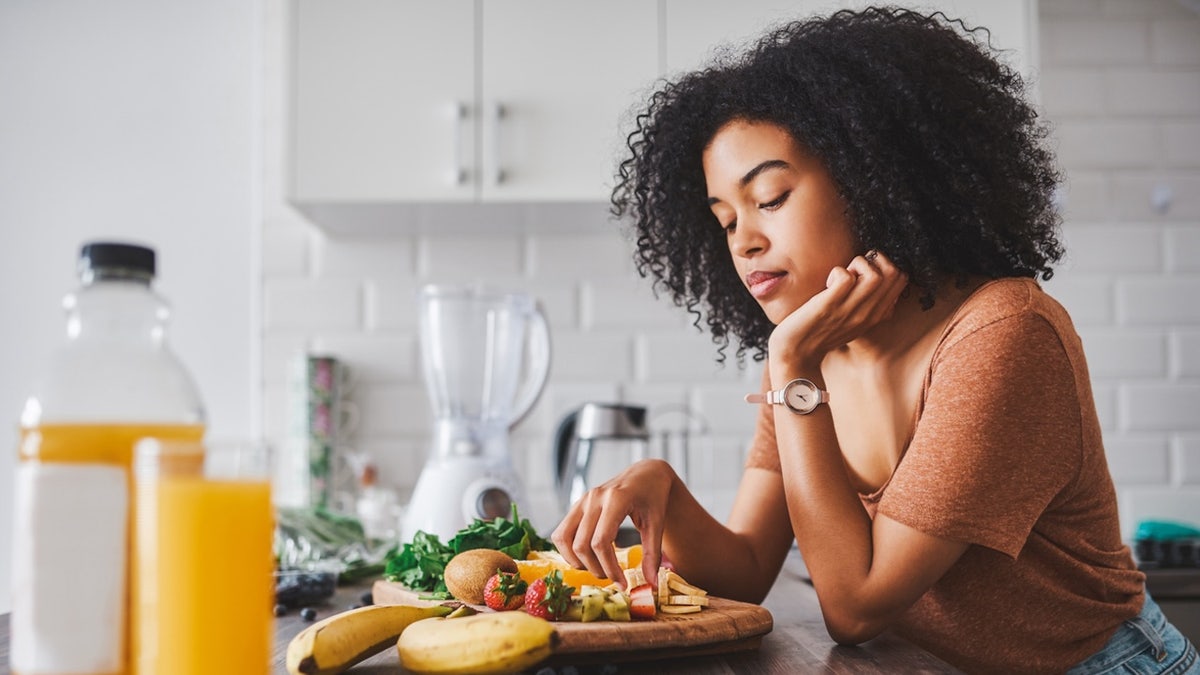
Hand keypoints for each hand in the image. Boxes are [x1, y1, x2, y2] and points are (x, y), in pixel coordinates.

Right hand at [551, 458, 676, 587]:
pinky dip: (568, 550)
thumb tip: (650, 584)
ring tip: (596, 568)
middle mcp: (594, 498)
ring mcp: (582, 500)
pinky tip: (586, 556)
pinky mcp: (577, 504)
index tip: (623, 583)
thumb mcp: (657, 524)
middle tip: (612, 577)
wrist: (645, 474)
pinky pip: (561, 532)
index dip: (610, 568)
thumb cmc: (653, 498)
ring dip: (576, 560)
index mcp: (616, 499)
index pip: (601, 542)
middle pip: (581, 544)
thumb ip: (652, 554)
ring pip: (563, 538)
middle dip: (595, 568)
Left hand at [769, 250, 907, 371]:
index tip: (863, 272)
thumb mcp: (853, 322)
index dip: (884, 265)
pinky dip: (838, 272)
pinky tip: (828, 283)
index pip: (902, 279)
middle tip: (853, 270)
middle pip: (895, 274)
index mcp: (875, 316)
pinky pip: (845, 279)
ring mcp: (848, 311)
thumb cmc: (819, 333)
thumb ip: (868, 305)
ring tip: (843, 274)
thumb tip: (876, 278)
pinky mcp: (827, 307)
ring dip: (859, 264)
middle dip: (875, 260)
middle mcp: (867, 314)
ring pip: (875, 276)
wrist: (795, 354)